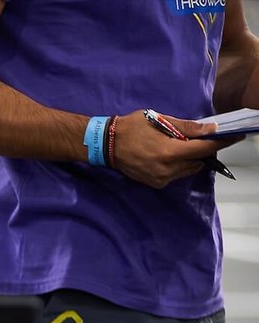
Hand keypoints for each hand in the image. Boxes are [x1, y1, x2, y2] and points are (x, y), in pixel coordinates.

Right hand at [112, 110, 238, 188]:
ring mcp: (161, 179)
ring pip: (189, 169)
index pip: (203, 148)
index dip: (221, 142)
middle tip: (199, 138)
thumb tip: (211, 130)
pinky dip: (179, 165)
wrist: (106, 145)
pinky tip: (168, 155)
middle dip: (202, 150)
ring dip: (190, 158)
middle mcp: (167, 169)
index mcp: (169, 152)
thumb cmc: (132, 127)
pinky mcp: (155, 183)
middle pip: (198, 161)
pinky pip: (177, 174)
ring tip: (179, 146)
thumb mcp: (159, 120)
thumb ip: (187, 127)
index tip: (235, 137)